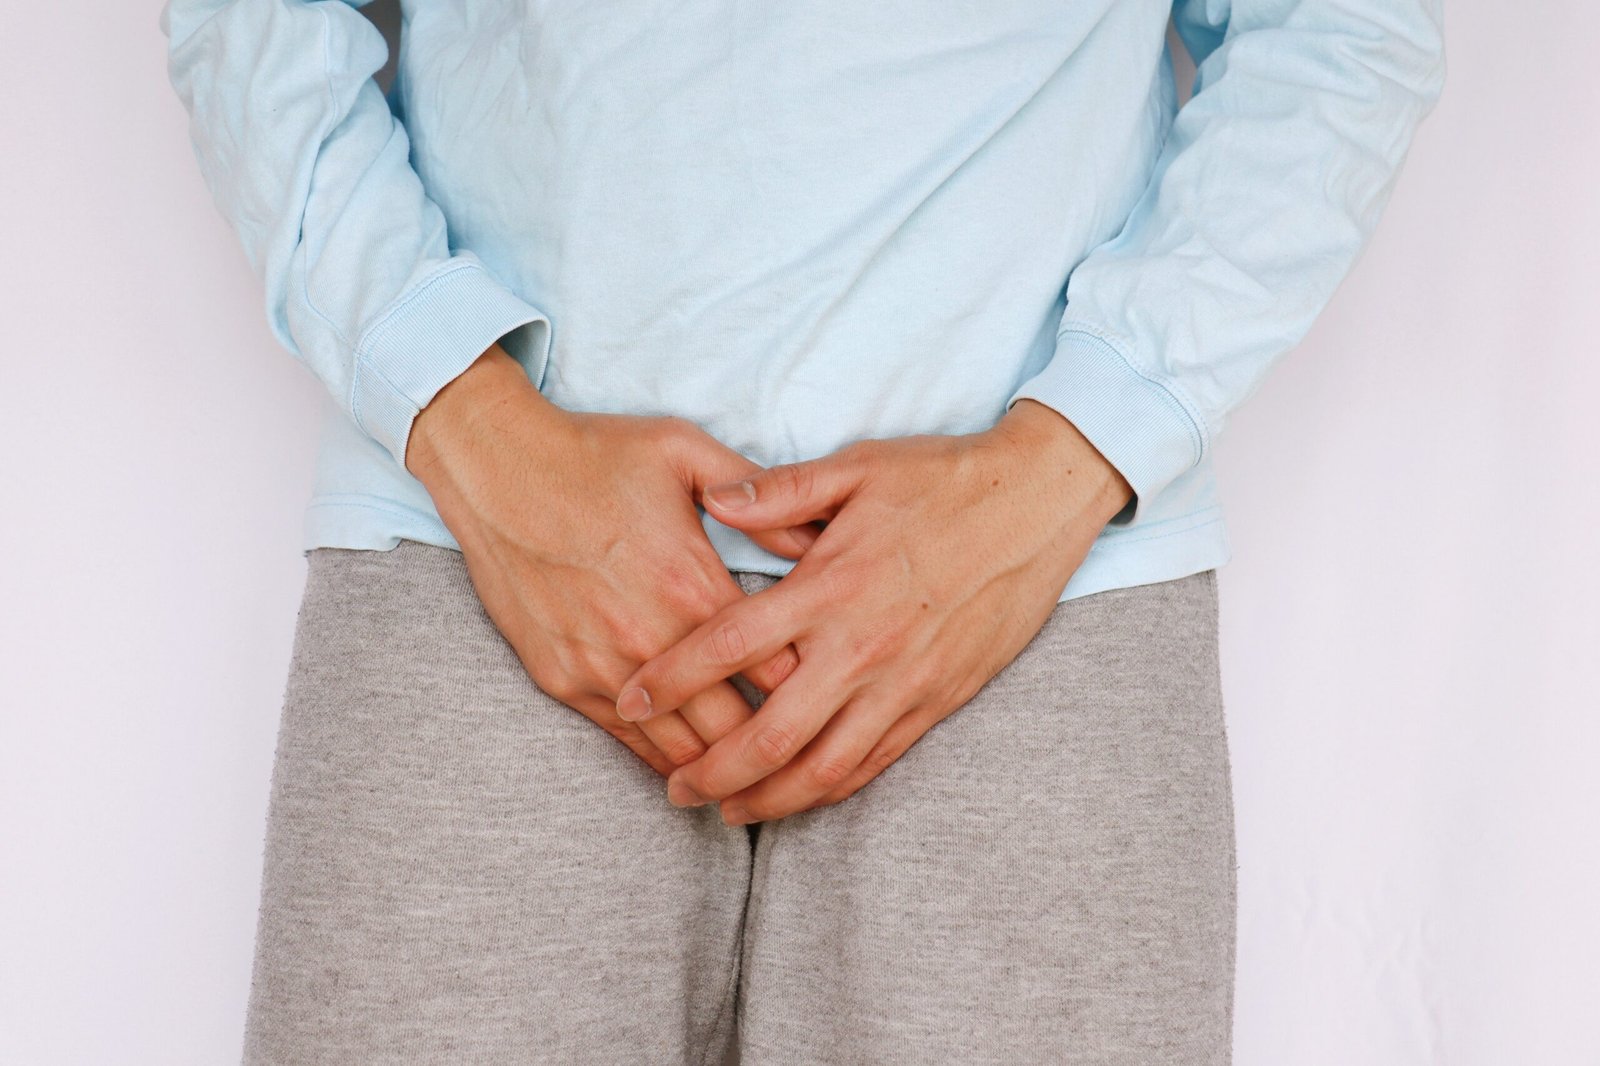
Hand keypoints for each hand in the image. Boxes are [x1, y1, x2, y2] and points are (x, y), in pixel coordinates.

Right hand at [405, 343, 820, 777]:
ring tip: (764, 779)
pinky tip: (697, 769)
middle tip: (811, 755)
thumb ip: (762, 496)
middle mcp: (651, 636)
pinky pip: (628, 742)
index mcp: (693, 583)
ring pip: (683, 747)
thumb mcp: (687, 451)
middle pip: (737, 725)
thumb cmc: (596, 454)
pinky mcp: (563, 680)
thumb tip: (820, 536)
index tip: (836, 700)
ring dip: (725, 767)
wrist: (495, 469)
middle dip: (779, 745)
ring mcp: (603, 665)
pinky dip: (667, 760)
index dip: (813, 690)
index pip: (777, 668)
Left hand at [611, 399, 1133, 821]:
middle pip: (770, 732)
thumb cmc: (944, 479)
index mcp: (830, 584)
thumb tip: (715, 500)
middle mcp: (861, 646)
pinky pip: (875, 762)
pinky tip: (799, 796)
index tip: (631, 698)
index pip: (730, 644)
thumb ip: (780, 490)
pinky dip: (830, 789)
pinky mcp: (938, 700)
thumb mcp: (857, 467)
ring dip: (767, 798)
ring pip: (823, 766)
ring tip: (726, 810)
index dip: (673, 678)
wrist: (1038, 504)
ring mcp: (902, 682)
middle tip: (673, 788)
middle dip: (712, 771)